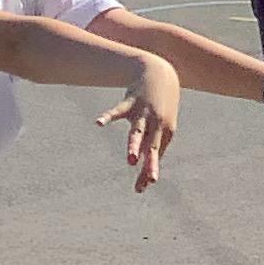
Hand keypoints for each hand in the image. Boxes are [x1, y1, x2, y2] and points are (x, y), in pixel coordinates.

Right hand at [94, 52, 181, 189]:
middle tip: (151, 179)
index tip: (141, 189)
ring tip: (131, 160)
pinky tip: (98, 124)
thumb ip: (153, 151)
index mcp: (164, 133)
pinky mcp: (130, 103)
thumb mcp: (161, 128)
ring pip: (138, 132)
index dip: (149, 172)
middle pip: (152, 147)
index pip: (155, 156)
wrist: (160, 75)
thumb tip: (147, 178)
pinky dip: (108, 117)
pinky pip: (117, 111)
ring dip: (134, 146)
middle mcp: (156, 124)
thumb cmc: (160, 109)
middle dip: (151, 163)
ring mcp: (143, 113)